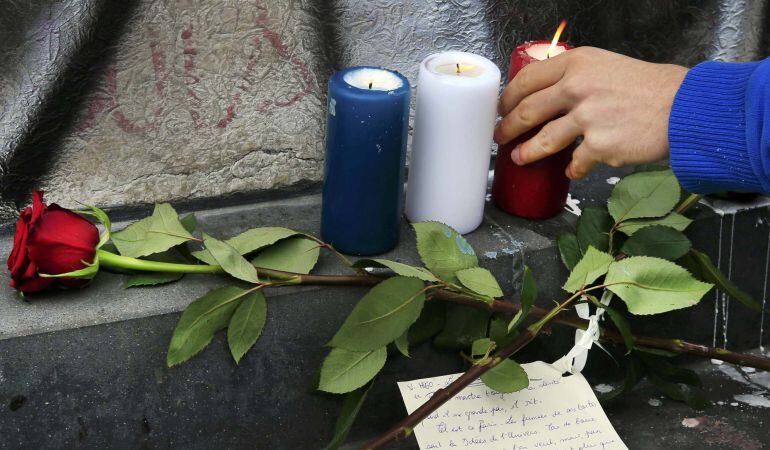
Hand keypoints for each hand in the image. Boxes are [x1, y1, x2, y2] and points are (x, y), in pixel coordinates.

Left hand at [494, 47, 687, 178]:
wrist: (683, 106)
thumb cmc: (649, 87)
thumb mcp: (606, 66)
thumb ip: (576, 77)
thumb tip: (549, 96)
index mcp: (577, 63)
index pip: (527, 79)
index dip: (508, 97)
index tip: (502, 108)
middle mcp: (577, 87)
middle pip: (527, 110)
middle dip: (508, 127)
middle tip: (501, 135)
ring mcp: (587, 117)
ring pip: (543, 140)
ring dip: (527, 152)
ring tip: (520, 157)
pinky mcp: (599, 145)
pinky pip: (575, 162)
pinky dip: (572, 169)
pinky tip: (571, 171)